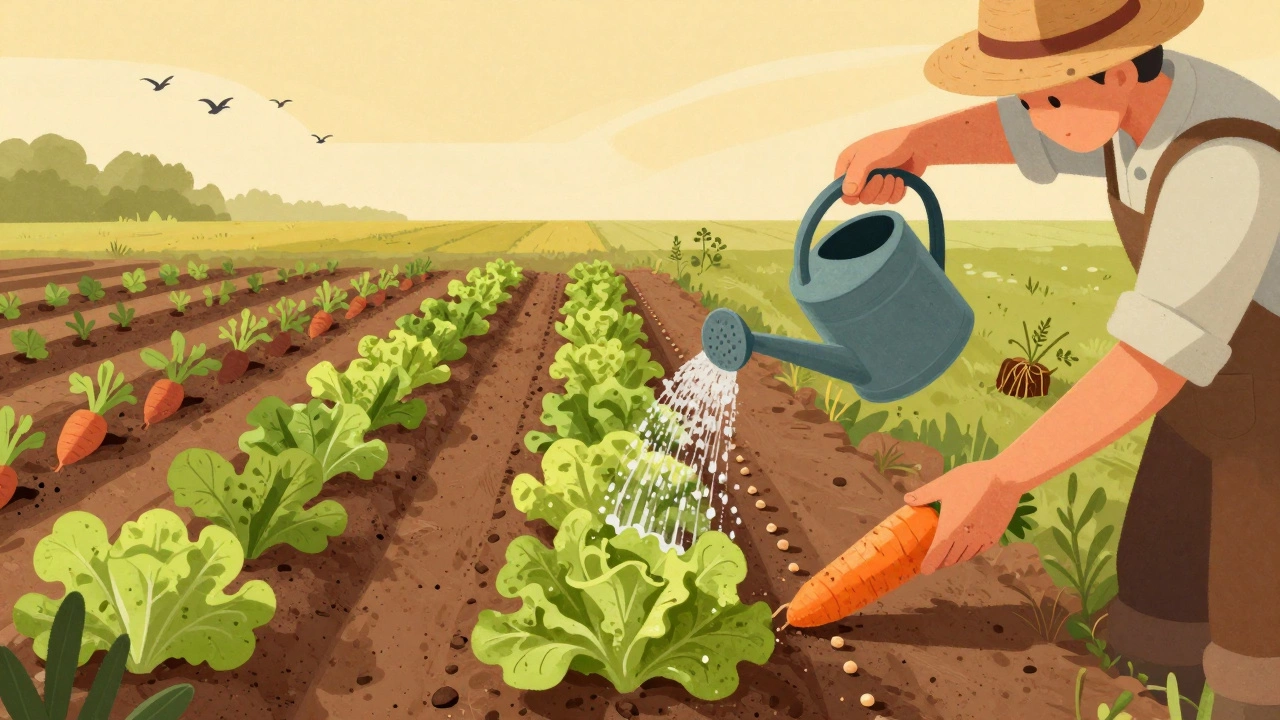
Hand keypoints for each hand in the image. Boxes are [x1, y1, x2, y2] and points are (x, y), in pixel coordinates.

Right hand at [833, 125, 927, 204]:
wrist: (919, 144)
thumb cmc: (891, 145)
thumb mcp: (868, 156)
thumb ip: (855, 174)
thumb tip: (848, 193)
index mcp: (848, 164)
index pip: (840, 189)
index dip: (850, 195)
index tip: (860, 193)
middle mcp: (859, 174)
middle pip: (860, 198)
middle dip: (874, 190)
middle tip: (883, 176)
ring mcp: (875, 181)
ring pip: (876, 201)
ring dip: (887, 190)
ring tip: (894, 176)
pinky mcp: (890, 187)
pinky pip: (890, 201)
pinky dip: (897, 192)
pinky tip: (901, 180)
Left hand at [903, 459, 1023, 574]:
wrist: (1005, 480)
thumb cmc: (971, 480)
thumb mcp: (943, 484)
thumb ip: (924, 494)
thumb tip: (906, 499)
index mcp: (950, 528)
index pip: (937, 554)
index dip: (930, 564)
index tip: (924, 571)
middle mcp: (966, 538)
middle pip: (951, 558)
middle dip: (940, 562)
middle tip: (934, 562)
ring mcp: (982, 539)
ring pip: (965, 556)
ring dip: (955, 559)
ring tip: (947, 558)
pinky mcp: (994, 536)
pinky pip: (979, 551)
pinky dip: (969, 553)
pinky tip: (967, 549)